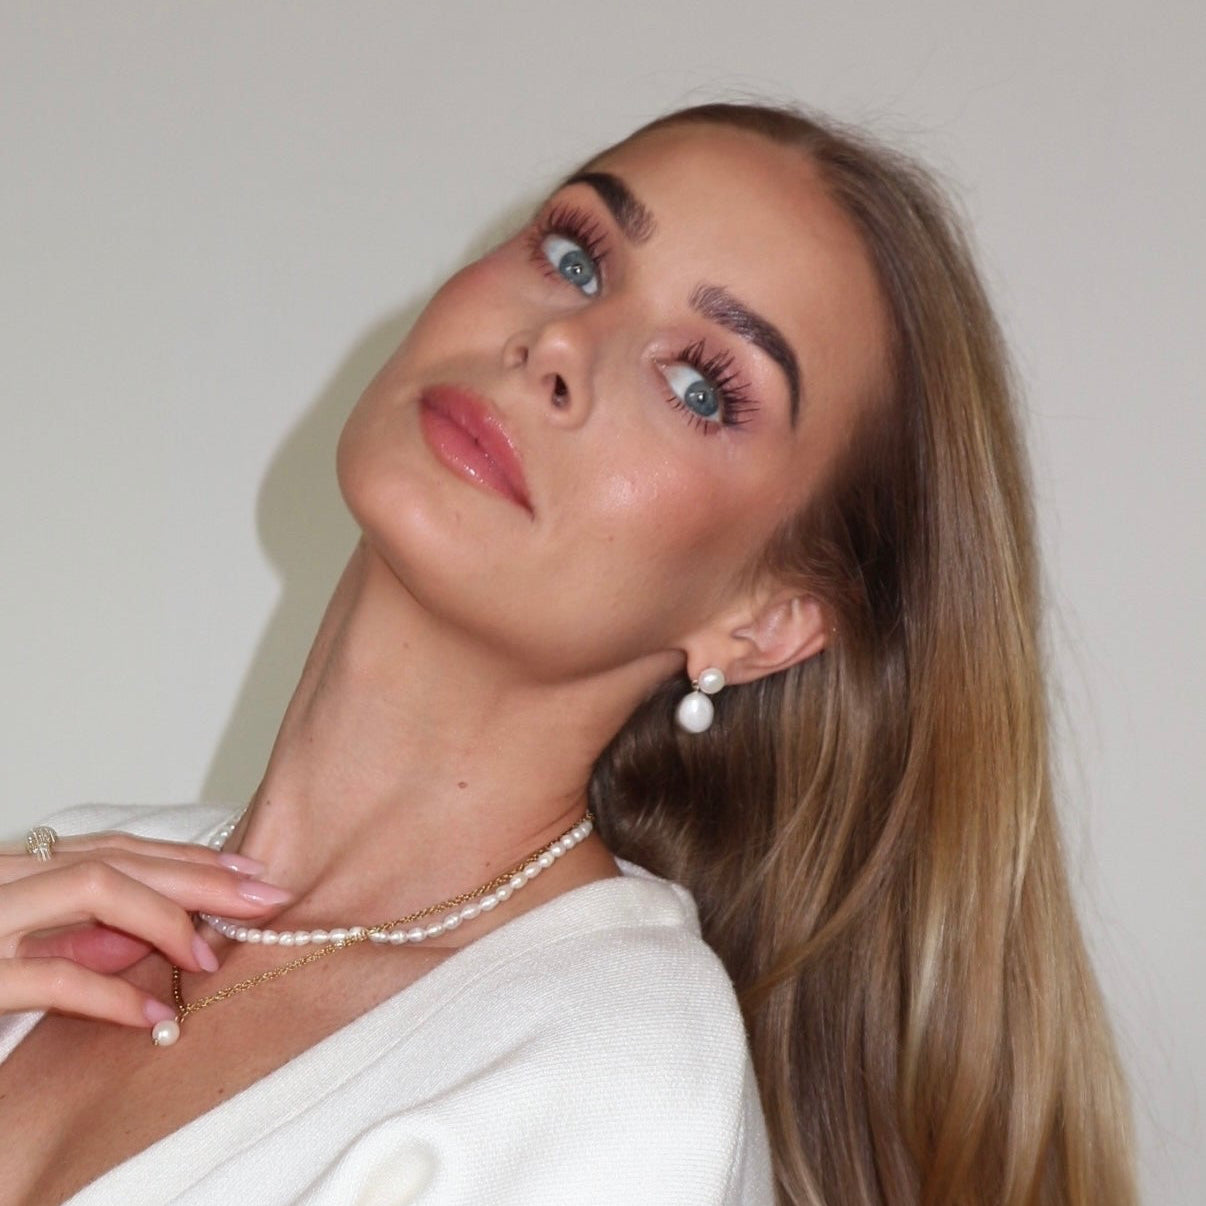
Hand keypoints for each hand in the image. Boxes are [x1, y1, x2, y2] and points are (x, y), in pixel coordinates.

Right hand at [0, 829, 291, 1029]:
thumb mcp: (19, 953)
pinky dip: (110, 994)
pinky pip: (53, 979)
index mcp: (14, 871)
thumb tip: (148, 939)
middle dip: (202, 879)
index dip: (186, 859)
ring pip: (93, 889)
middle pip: (118, 860)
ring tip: (210, 959)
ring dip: (166, 917)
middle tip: (266, 900)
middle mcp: (3, 881)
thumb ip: (76, 940)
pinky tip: (153, 1014)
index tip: (248, 870)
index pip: (114, 850)